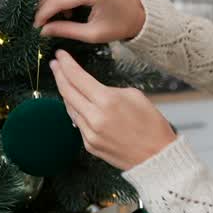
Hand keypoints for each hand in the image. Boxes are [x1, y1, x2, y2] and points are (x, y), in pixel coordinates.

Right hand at [33, 0, 145, 42]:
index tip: (36, 25)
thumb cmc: (118, 26)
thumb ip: (65, 30)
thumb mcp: (92, 34)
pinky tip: (68, 5)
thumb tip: (42, 30)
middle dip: (44, 3)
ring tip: (59, 15)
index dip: (43, 13)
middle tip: (42, 20)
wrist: (137, 13)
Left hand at [49, 49, 176, 170]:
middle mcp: (94, 118)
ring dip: (65, 93)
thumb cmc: (152, 126)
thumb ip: (110, 90)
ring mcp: (89, 133)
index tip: (60, 55)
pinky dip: (76, 111)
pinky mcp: (90, 145)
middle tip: (55, 65)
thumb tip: (95, 90)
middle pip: (67, 92)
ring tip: (64, 81)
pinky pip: (78, 123)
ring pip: (69, 108)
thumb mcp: (135, 96)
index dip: (66, 64)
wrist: (157, 157)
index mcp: (107, 101)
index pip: (77, 77)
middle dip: (59, 75)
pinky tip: (76, 104)